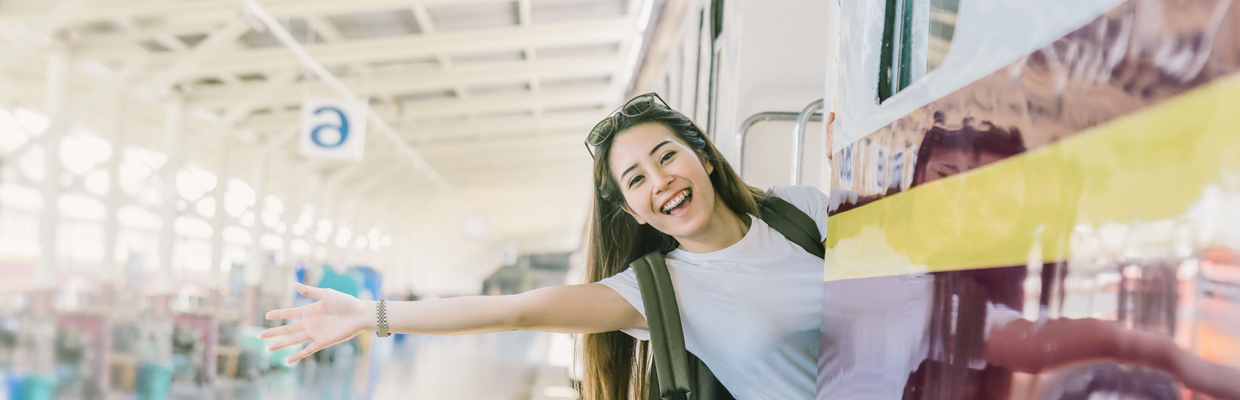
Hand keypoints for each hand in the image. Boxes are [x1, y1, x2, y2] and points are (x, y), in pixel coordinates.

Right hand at [257, 282, 372, 363]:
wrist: (359, 314)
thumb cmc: (345, 302)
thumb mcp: (326, 294)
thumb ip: (309, 291)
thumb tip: (294, 284)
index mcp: (310, 310)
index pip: (290, 312)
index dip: (279, 314)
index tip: (266, 316)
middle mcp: (310, 323)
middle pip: (288, 328)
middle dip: (273, 332)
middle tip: (259, 336)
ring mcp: (315, 333)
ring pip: (294, 340)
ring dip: (281, 344)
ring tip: (267, 348)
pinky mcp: (323, 342)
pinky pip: (307, 350)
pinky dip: (297, 355)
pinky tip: (287, 360)